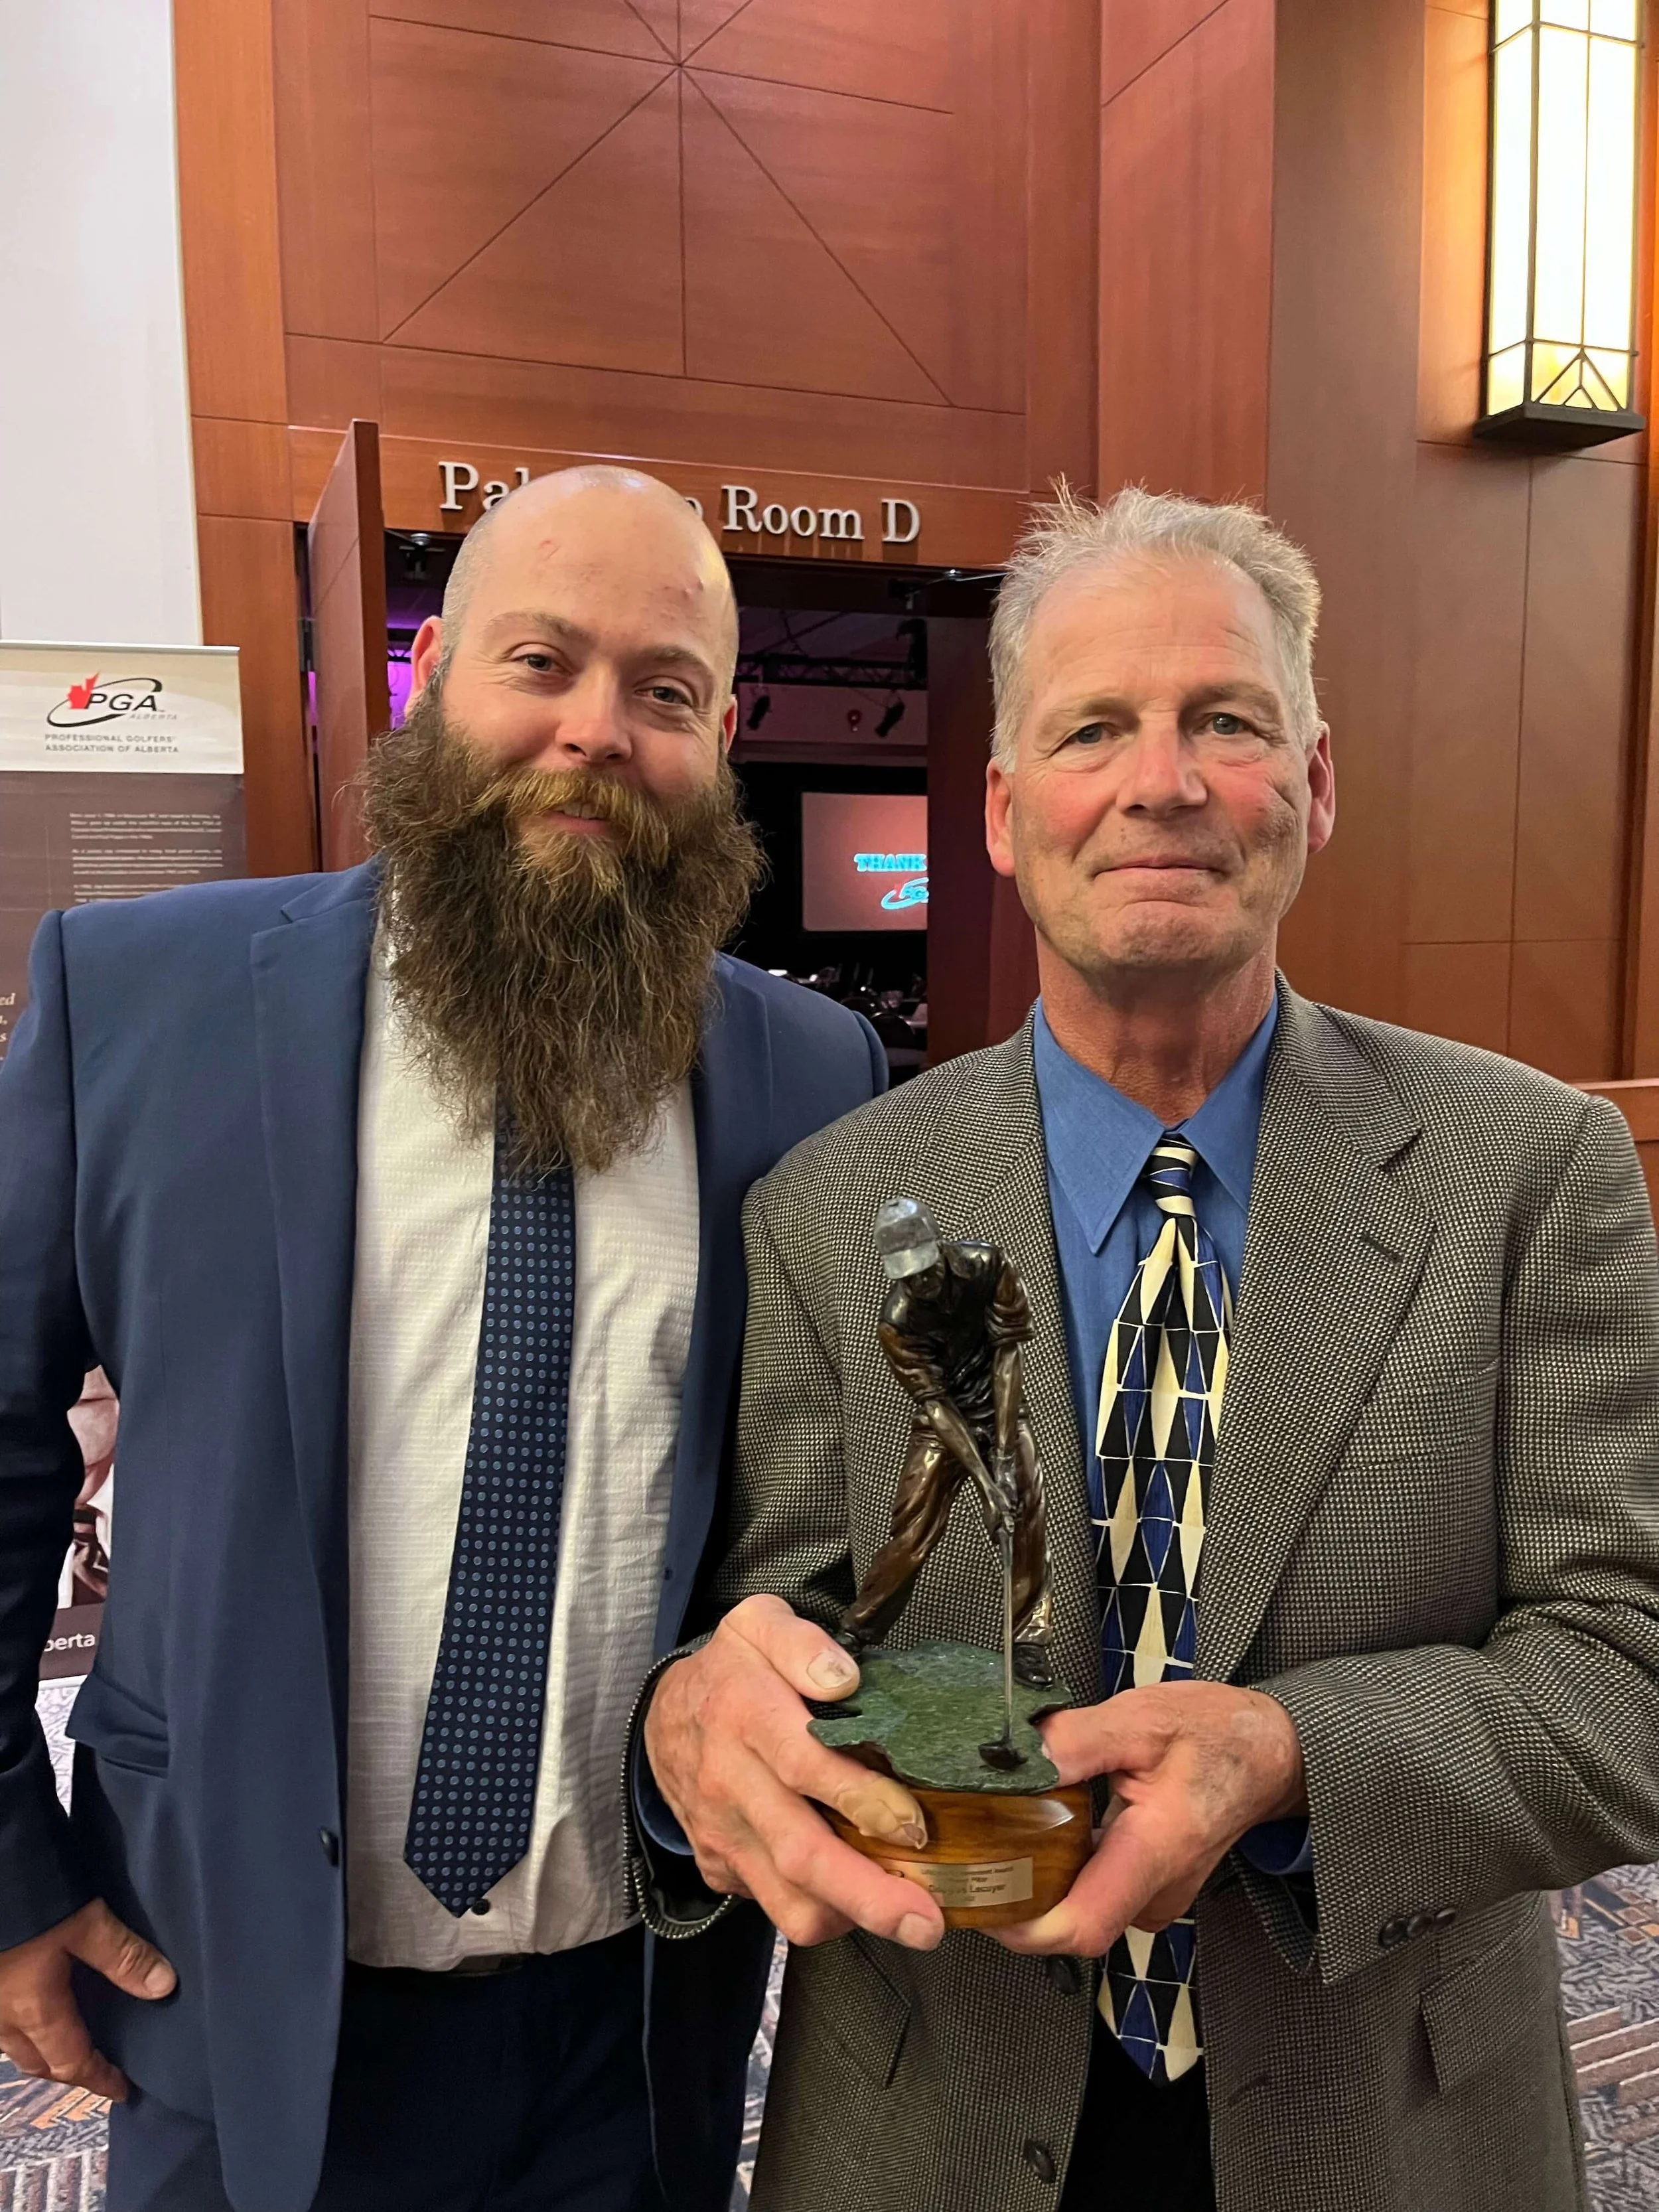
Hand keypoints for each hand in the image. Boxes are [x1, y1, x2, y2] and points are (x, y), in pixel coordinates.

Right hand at [0, 1899, 175, 2100]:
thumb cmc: (31, 1905)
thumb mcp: (85, 1923)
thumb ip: (123, 1955)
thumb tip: (165, 1987)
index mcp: (35, 2011)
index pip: (71, 2062)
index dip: (98, 2079)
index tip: (122, 2091)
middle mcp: (2, 2019)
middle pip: (39, 2063)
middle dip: (69, 2071)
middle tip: (99, 2068)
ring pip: (14, 2046)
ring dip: (43, 2051)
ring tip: (69, 2040)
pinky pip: (1, 2025)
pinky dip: (23, 2028)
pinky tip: (34, 2006)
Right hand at [644, 1595, 946, 1951]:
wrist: (663, 1714)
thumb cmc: (730, 1670)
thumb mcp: (759, 1625)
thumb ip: (802, 1643)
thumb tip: (843, 1678)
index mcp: (745, 1715)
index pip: (805, 1765)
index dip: (863, 1799)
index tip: (914, 1824)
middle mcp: (730, 1784)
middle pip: (800, 1853)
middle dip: (868, 1895)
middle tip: (926, 1922)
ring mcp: (722, 1834)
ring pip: (786, 1900)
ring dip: (849, 1917)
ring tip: (904, 1913)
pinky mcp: (720, 1866)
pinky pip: (772, 1907)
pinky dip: (821, 1912)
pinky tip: (855, 1893)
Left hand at [996, 1681, 1305, 1957]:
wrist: (1269, 1753)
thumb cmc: (1216, 1735)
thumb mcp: (1141, 1717)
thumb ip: (1077, 1740)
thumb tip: (1018, 1761)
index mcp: (1156, 1850)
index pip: (1083, 1925)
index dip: (1021, 1925)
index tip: (980, 1899)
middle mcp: (1158, 1890)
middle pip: (1071, 1922)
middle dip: (1018, 1895)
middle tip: (974, 1850)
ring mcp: (1156, 1897)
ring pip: (1081, 1908)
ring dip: (1040, 1880)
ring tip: (1007, 1832)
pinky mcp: (1152, 1892)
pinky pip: (1096, 1894)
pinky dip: (1064, 1870)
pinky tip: (1047, 1832)